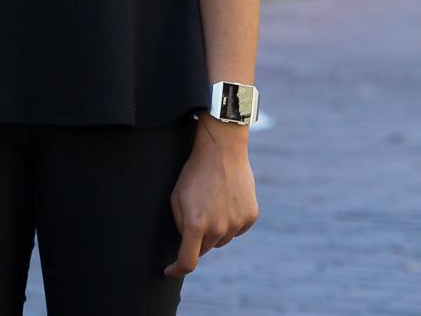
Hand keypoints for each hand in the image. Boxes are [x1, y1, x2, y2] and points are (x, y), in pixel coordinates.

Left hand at [165, 116, 259, 276]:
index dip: (177, 270)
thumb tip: (186, 243)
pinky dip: (231, 221)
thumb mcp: (176, 197)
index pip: (187, 262)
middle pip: (204, 248)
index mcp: (196, 225)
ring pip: (221, 240)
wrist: (222, 149)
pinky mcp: (250, 216)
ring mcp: (237, 223)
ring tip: (212, 202)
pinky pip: (237, 229)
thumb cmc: (194, 172)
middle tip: (196, 214)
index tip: (170, 270)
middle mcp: (218, 228)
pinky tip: (227, 200)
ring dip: (215, 230)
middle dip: (197, 238)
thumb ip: (180, 224)